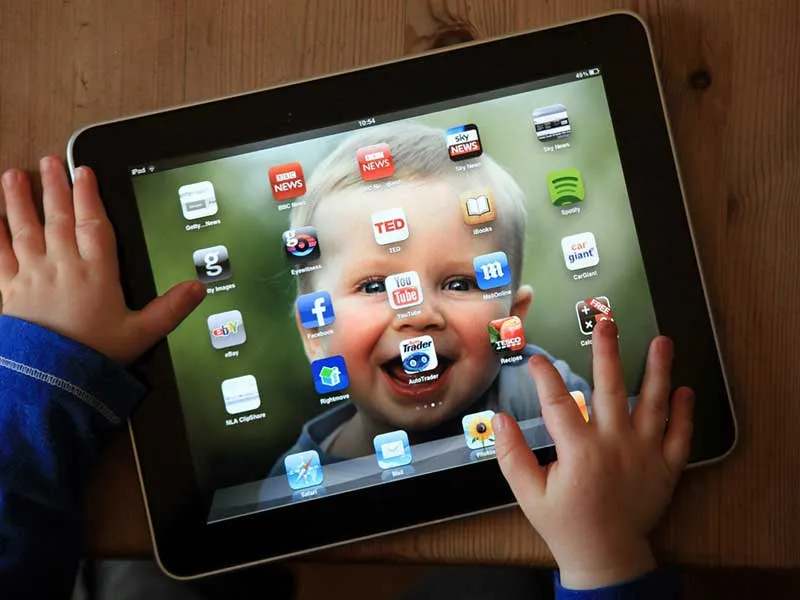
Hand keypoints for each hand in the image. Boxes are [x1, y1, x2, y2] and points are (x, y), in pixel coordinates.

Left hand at [0, 156, 205, 363]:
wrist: (50, 380)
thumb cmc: (94, 356)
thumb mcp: (141, 334)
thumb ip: (170, 309)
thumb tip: (198, 289)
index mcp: (96, 273)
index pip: (93, 223)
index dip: (89, 195)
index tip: (84, 172)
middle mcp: (63, 266)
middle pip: (59, 218)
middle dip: (55, 188)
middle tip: (50, 162)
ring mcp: (33, 276)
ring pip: (25, 229)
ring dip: (19, 201)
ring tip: (13, 176)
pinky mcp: (9, 292)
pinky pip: (0, 256)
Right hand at [493, 319, 693, 588]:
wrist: (607, 557)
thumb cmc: (566, 524)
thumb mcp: (528, 494)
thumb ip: (512, 456)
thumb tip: (500, 420)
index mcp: (579, 451)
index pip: (558, 402)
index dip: (544, 376)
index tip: (535, 359)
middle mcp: (615, 445)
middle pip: (611, 388)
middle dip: (607, 351)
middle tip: (608, 322)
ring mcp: (645, 454)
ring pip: (654, 404)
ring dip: (657, 371)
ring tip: (661, 342)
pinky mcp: (666, 467)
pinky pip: (680, 434)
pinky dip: (684, 412)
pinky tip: (684, 389)